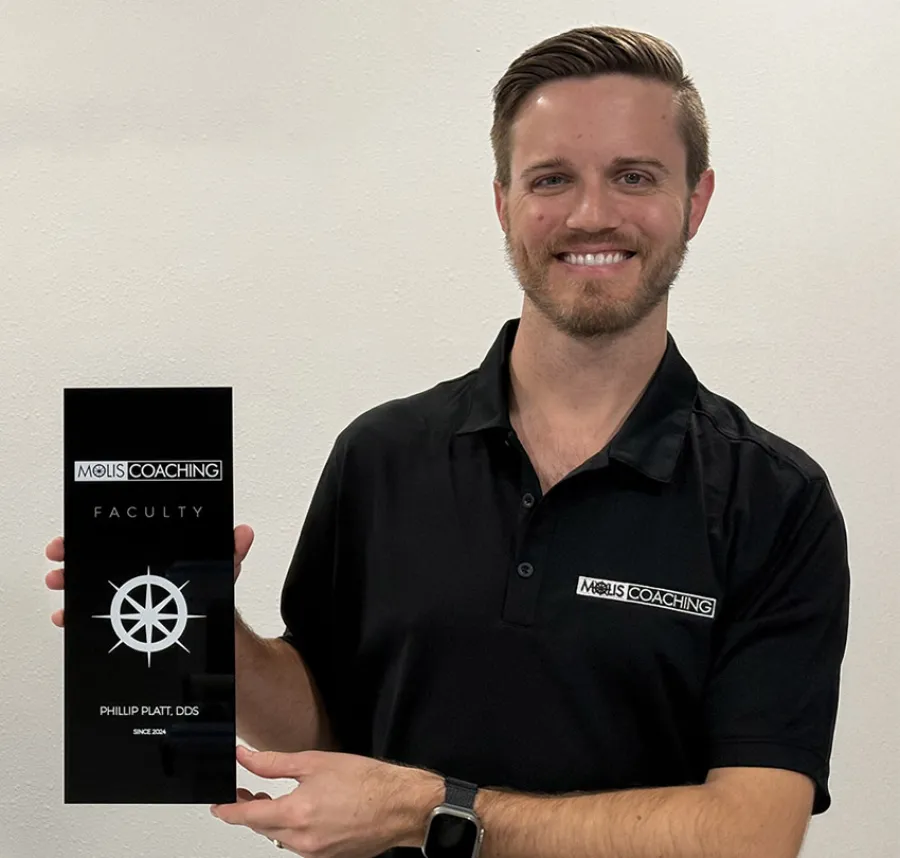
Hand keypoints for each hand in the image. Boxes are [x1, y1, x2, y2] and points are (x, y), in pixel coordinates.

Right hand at [44, 524, 254, 626]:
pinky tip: (68, 617)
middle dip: (77, 555)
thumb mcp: (220, 580)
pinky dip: (78, 615)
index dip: (101, 535)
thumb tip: (242, 533)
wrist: (220, 651)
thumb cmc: (217, 608)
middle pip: (102, 559)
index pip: (126, 540)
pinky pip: (97, 617)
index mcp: (162, 562)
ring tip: (60, 583)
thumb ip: (229, 557)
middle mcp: (144, 578)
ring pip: (94, 586)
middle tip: (61, 558)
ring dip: (72, 582)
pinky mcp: (128, 628)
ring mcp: (133, 602)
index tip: (79, 535)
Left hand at [211, 746, 443, 856]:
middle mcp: (302, 840)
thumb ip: (274, 763)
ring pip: (280, 838)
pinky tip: (301, 810)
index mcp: (296, 813)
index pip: (247, 817)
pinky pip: (300, 844)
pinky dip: (293, 828)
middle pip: (262, 829)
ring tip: (272, 798)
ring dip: (272, 820)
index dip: (228, 810)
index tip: (216, 805)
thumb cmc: (366, 781)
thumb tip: (245, 757)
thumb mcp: (315, 762)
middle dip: (251, 811)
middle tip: (246, 792)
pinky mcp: (328, 857)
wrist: (400, 805)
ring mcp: (315, 853)